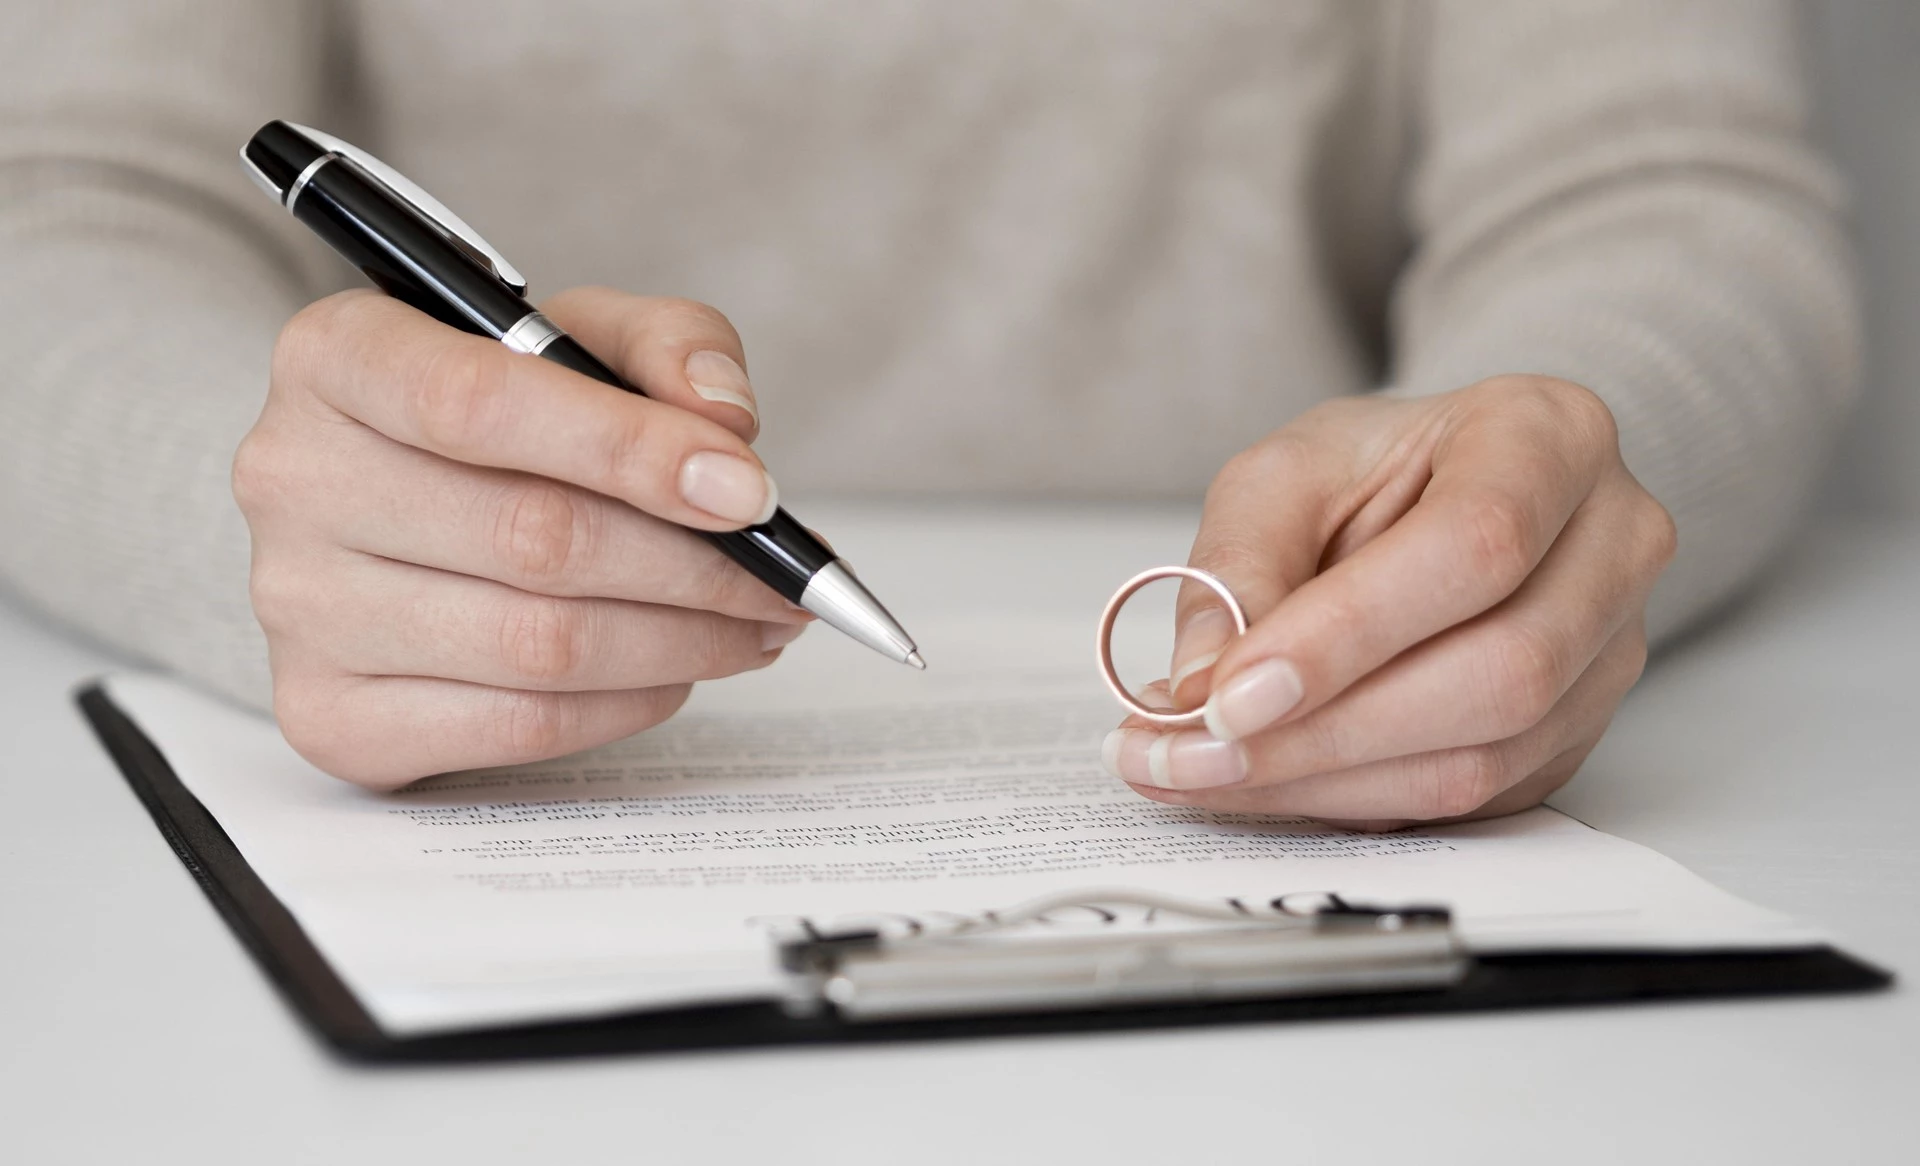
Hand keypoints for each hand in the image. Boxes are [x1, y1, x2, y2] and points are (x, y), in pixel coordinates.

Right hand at [233, 287, 809, 787]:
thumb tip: (725, 426)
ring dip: (685, 643)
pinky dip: (630, 703)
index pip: (479, 405)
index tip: (750, 491)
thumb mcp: (580, 337)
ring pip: (541, 646)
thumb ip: (666, 347)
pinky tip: (676, 669)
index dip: (632, 451)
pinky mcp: (330, 715)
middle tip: (787, 581)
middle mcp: (292, 478)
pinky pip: (520, 726)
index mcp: (337, 356)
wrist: (390, 504)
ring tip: (758, 625)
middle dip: (697, 567)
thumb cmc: (499, 415)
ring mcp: (298, 608)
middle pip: (534, 538)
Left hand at [1100, 376, 1676, 829]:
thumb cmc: (1372, 472)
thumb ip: (1237, 566)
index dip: (1349, 635)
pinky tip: (1262, 781)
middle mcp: (1613, 544)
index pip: (1474, 546)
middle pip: (1498, 671)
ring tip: (1197, 770)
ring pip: (1485, 756)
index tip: (1229, 695)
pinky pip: (1470, 801)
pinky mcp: (1576, 734)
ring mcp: (1611, 651)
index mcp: (1550, 437)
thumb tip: (1201, 685)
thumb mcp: (1282, 475)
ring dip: (1324, 783)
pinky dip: (1349, 802)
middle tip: (1188, 753)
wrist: (1439, 494)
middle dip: (1323, 732)